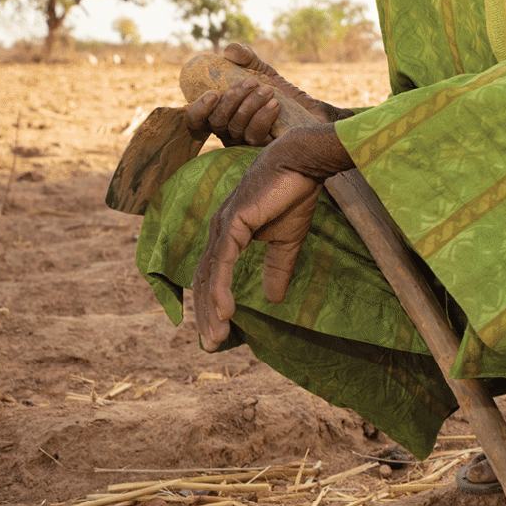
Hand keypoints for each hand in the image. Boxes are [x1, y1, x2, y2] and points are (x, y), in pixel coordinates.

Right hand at [185, 43, 343, 146]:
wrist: (311, 110)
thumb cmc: (280, 92)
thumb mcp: (262, 71)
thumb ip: (246, 58)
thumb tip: (229, 50)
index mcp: (221, 114)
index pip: (197, 120)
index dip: (198, 110)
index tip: (213, 94)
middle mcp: (229, 131)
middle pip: (217, 122)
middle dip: (232, 99)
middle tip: (251, 82)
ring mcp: (245, 143)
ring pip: (236, 128)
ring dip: (250, 105)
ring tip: (268, 90)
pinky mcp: (263, 150)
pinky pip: (255, 136)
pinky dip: (263, 117)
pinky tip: (275, 104)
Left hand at [190, 126, 354, 348]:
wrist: (301, 163)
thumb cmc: (294, 194)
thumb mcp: (287, 240)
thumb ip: (277, 267)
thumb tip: (274, 299)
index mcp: (228, 234)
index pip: (212, 274)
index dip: (212, 303)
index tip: (219, 330)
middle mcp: (219, 231)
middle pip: (204, 280)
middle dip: (206, 314)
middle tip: (212, 343)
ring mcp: (223, 226)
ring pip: (209, 275)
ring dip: (210, 308)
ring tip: (216, 335)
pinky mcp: (233, 223)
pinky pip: (222, 263)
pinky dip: (220, 289)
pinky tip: (225, 310)